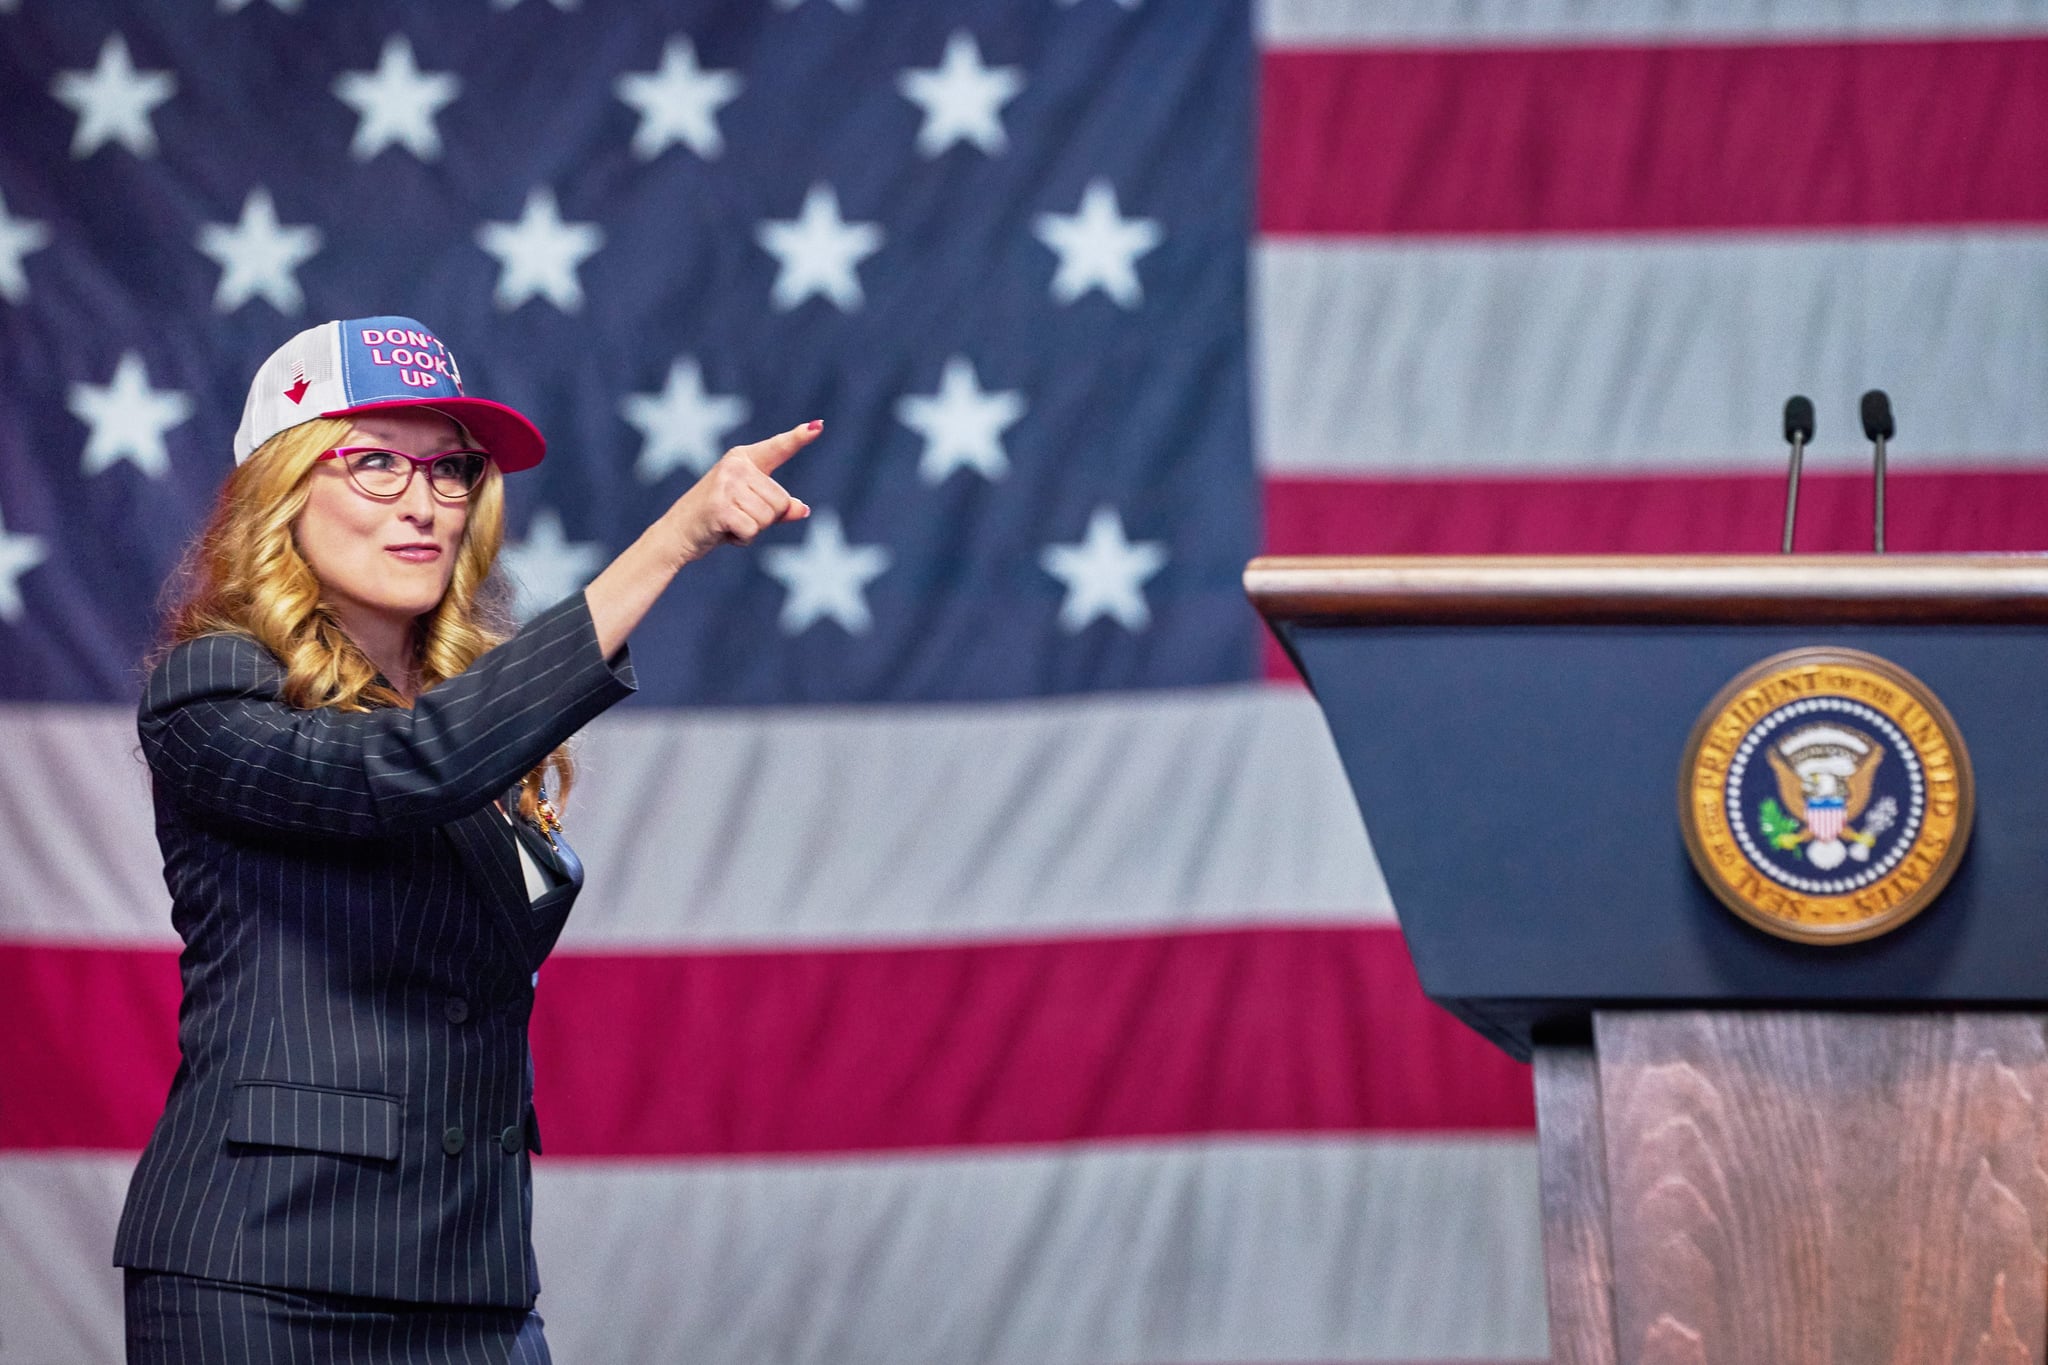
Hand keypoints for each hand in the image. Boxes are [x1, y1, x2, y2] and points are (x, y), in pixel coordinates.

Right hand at [661, 421, 818, 564]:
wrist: (676, 534)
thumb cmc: (716, 519)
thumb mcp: (749, 509)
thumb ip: (777, 508)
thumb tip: (803, 509)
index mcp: (743, 459)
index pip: (778, 448)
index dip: (799, 438)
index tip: (818, 425)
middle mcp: (736, 465)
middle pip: (781, 501)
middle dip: (765, 519)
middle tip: (737, 517)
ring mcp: (727, 483)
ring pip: (769, 517)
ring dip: (753, 530)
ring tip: (729, 523)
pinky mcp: (721, 505)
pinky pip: (753, 530)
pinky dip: (742, 539)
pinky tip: (723, 532)